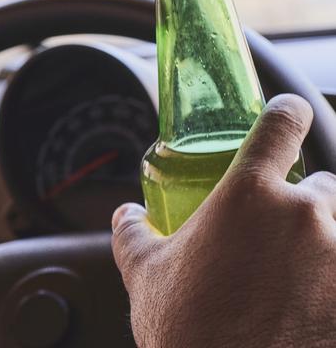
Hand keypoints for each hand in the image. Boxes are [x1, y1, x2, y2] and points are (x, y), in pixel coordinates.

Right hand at [112, 94, 335, 347]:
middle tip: (277, 235)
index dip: (285, 113)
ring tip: (294, 275)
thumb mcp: (145, 274)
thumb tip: (124, 214)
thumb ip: (132, 232)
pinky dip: (329, 279)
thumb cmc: (187, 330)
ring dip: (322, 242)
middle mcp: (304, 216)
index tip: (285, 115)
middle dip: (302, 203)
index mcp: (249, 196)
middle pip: (322, 185)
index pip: (281, 123)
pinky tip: (306, 301)